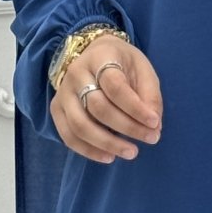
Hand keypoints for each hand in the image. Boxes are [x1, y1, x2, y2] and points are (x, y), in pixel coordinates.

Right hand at [51, 34, 162, 163]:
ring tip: (131, 152)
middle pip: (98, 107)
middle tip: (150, 139)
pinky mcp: (57, 109)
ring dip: (107, 143)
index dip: (135, 107)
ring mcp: (63, 92)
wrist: (95, 56)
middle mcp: (76, 73)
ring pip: (80, 124)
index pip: (115, 86)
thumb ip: (150, 95)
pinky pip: (68, 135)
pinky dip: (89, 150)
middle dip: (127, 127)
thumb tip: (154, 126)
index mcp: (100, 57)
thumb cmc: (122, 65)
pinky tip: (109, 157)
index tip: (154, 123)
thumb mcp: (143, 70)